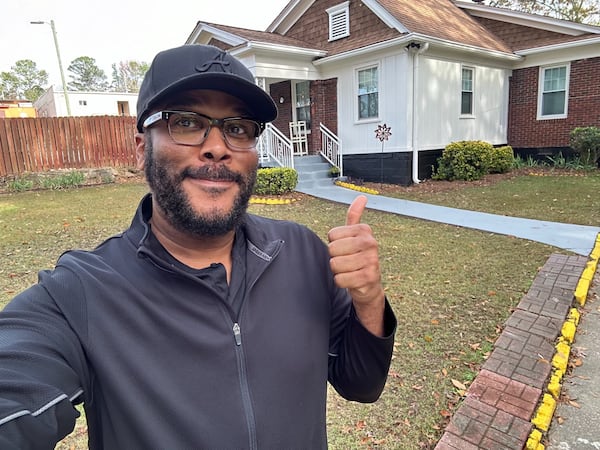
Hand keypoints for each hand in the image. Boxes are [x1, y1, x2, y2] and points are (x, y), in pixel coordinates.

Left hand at [328, 196, 385, 335]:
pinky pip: (340, 279)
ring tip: (349, 270)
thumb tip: (362, 196)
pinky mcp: (369, 277)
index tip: (345, 249)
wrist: (368, 284)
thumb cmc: (357, 256)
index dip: (334, 244)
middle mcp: (371, 242)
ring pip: (335, 264)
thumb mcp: (355, 235)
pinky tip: (351, 280)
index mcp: (364, 230)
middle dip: (334, 258)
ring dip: (338, 271)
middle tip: (346, 261)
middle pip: (332, 249)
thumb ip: (354, 216)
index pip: (332, 235)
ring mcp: (371, 260)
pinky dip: (341, 282)